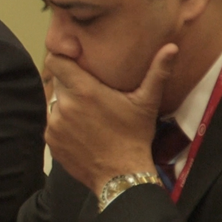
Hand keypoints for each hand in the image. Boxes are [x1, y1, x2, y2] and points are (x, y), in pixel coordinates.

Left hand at [45, 44, 177, 194]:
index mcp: (84, 91)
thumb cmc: (135, 136)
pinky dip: (62, 125)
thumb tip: (171, 47)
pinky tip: (81, 132)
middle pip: (57, 83)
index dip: (61, 58)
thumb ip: (157, 72)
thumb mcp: (146, 103)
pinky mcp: (51, 140)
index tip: (70, 60)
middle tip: (88, 93)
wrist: (121, 175)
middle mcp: (65, 105)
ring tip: (87, 116)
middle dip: (69, 84)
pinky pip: (52, 124)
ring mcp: (55, 124)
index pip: (55, 62)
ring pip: (54, 104)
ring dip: (66, 106)